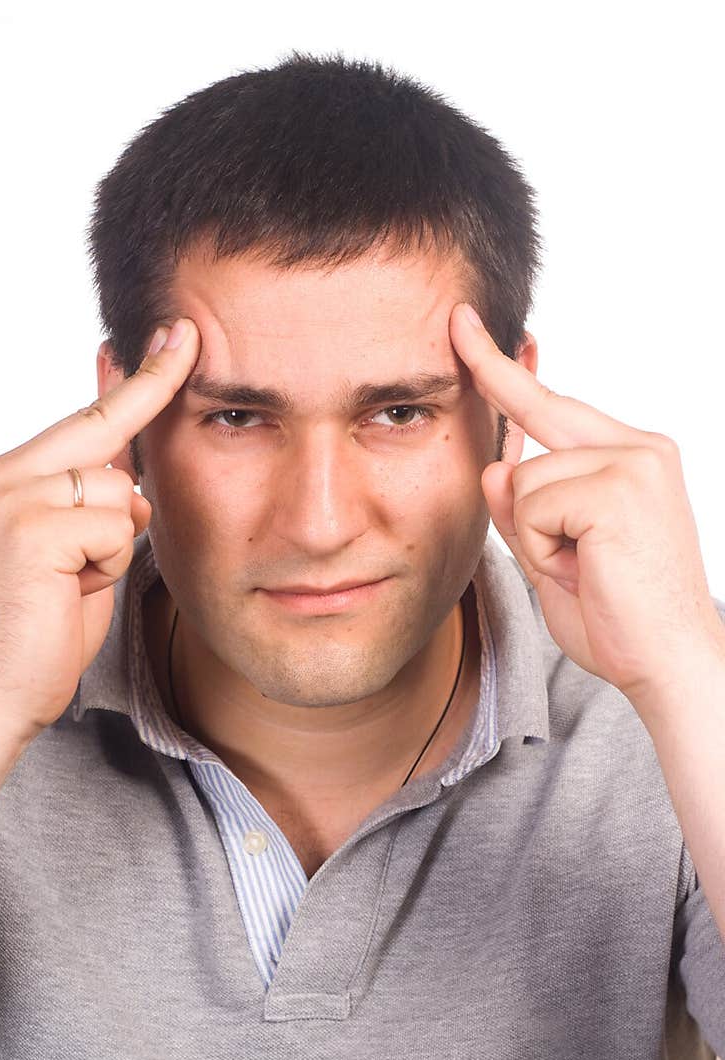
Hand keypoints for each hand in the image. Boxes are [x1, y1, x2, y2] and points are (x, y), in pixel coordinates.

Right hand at [0, 318, 199, 739]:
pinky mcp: (30, 529)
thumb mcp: (77, 552)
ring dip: (116, 548)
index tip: (180, 335)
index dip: (140, 378)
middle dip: (136, 455)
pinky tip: (70, 594)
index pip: (90, 417)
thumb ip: (96, 500)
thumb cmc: (42, 629)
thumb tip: (133, 462)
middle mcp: (6, 476)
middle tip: (173, 377)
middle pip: (109, 442)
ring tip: (74, 585)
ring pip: (119, 492)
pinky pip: (113, 528)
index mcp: (13, 477)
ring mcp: (13, 499)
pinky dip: (108, 568)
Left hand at [449, 302, 723, 711]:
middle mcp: (637, 447)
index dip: (503, 369)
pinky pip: (532, 505)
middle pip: (535, 420)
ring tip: (581, 569)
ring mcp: (632, 462)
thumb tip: (494, 467)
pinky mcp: (618, 486)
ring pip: (523, 479)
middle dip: (505, 415)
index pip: (553, 404)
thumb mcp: (552, 557)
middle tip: (490, 401)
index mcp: (630, 457)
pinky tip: (585, 568)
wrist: (668, 663)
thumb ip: (523, 510)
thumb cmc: (619, 618)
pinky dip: (542, 547)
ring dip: (534, 536)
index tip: (463, 326)